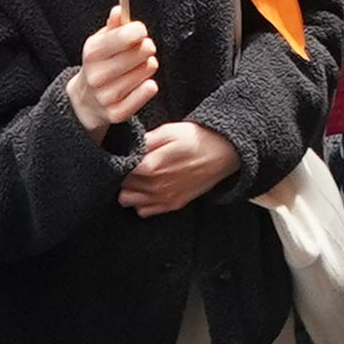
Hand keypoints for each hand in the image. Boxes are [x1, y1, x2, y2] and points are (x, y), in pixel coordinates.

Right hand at [72, 12, 163, 126]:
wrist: (85, 101)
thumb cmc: (98, 65)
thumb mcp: (100, 43)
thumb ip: (113, 26)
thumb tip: (119, 10)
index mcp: (91, 54)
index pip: (123, 37)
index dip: (137, 30)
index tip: (140, 31)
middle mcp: (97, 75)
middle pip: (139, 53)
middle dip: (146, 48)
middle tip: (144, 48)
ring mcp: (106, 96)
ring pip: (146, 72)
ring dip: (148, 66)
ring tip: (141, 66)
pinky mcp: (117, 113)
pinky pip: (146, 92)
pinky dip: (149, 86)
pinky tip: (144, 83)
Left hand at [117, 121, 244, 216]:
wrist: (224, 153)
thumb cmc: (196, 138)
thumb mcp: (169, 131)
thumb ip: (144, 141)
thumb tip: (127, 147)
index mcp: (151, 166)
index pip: (118, 170)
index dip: (119, 160)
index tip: (124, 154)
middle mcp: (155, 187)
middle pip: (121, 187)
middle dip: (123, 176)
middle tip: (132, 165)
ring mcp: (164, 198)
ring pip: (128, 202)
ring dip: (130, 191)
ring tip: (139, 177)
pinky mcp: (173, 205)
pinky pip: (144, 212)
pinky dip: (142, 202)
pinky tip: (149, 188)